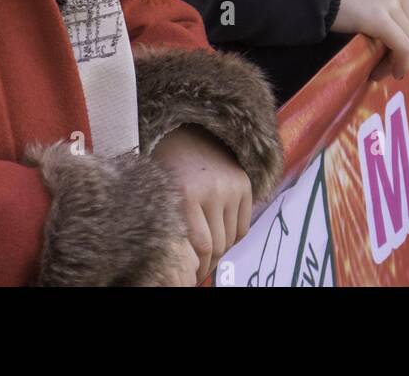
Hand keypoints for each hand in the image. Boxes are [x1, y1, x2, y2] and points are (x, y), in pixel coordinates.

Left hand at [151, 126, 251, 282]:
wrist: (188, 133)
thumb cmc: (169, 168)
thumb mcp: (164, 195)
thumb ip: (174, 226)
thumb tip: (186, 267)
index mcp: (187, 195)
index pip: (200, 246)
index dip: (197, 266)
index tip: (191, 275)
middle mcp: (212, 191)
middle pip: (217, 245)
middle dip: (207, 263)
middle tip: (199, 270)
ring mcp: (231, 188)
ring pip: (230, 238)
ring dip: (221, 250)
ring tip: (209, 253)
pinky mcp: (244, 185)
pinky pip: (243, 226)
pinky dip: (233, 237)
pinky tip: (221, 235)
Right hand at [333, 0, 408, 78]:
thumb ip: (377, 0)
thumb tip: (386, 30)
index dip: (407, 34)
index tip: (394, 50)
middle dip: (405, 49)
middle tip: (387, 64)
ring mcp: (391, 1)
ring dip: (400, 60)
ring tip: (381, 70)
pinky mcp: (380, 18)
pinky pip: (402, 47)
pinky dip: (400, 64)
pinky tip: (387, 72)